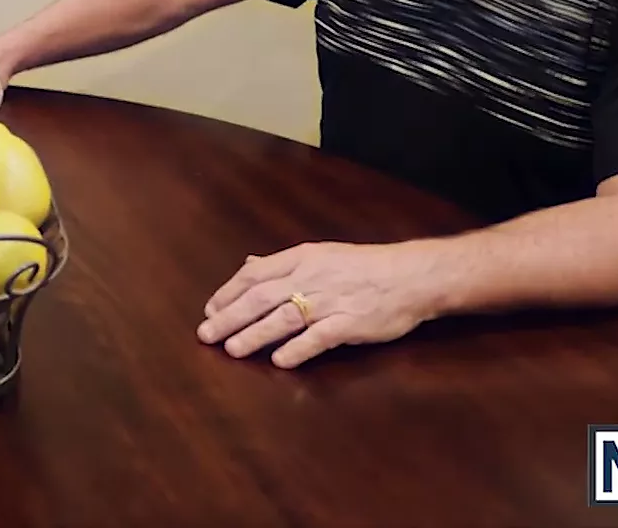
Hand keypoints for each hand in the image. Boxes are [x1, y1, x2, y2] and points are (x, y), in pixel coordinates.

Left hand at [196, 241, 442, 368]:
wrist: (411, 276)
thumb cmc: (363, 267)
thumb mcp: (320, 256)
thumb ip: (283, 264)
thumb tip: (248, 265)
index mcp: (302, 257)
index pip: (254, 274)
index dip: (228, 292)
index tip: (209, 310)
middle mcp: (311, 277)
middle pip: (261, 297)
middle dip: (230, 316)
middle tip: (206, 335)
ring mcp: (331, 301)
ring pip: (283, 317)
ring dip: (254, 334)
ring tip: (232, 349)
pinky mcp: (350, 323)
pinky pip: (319, 337)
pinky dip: (297, 349)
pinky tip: (279, 361)